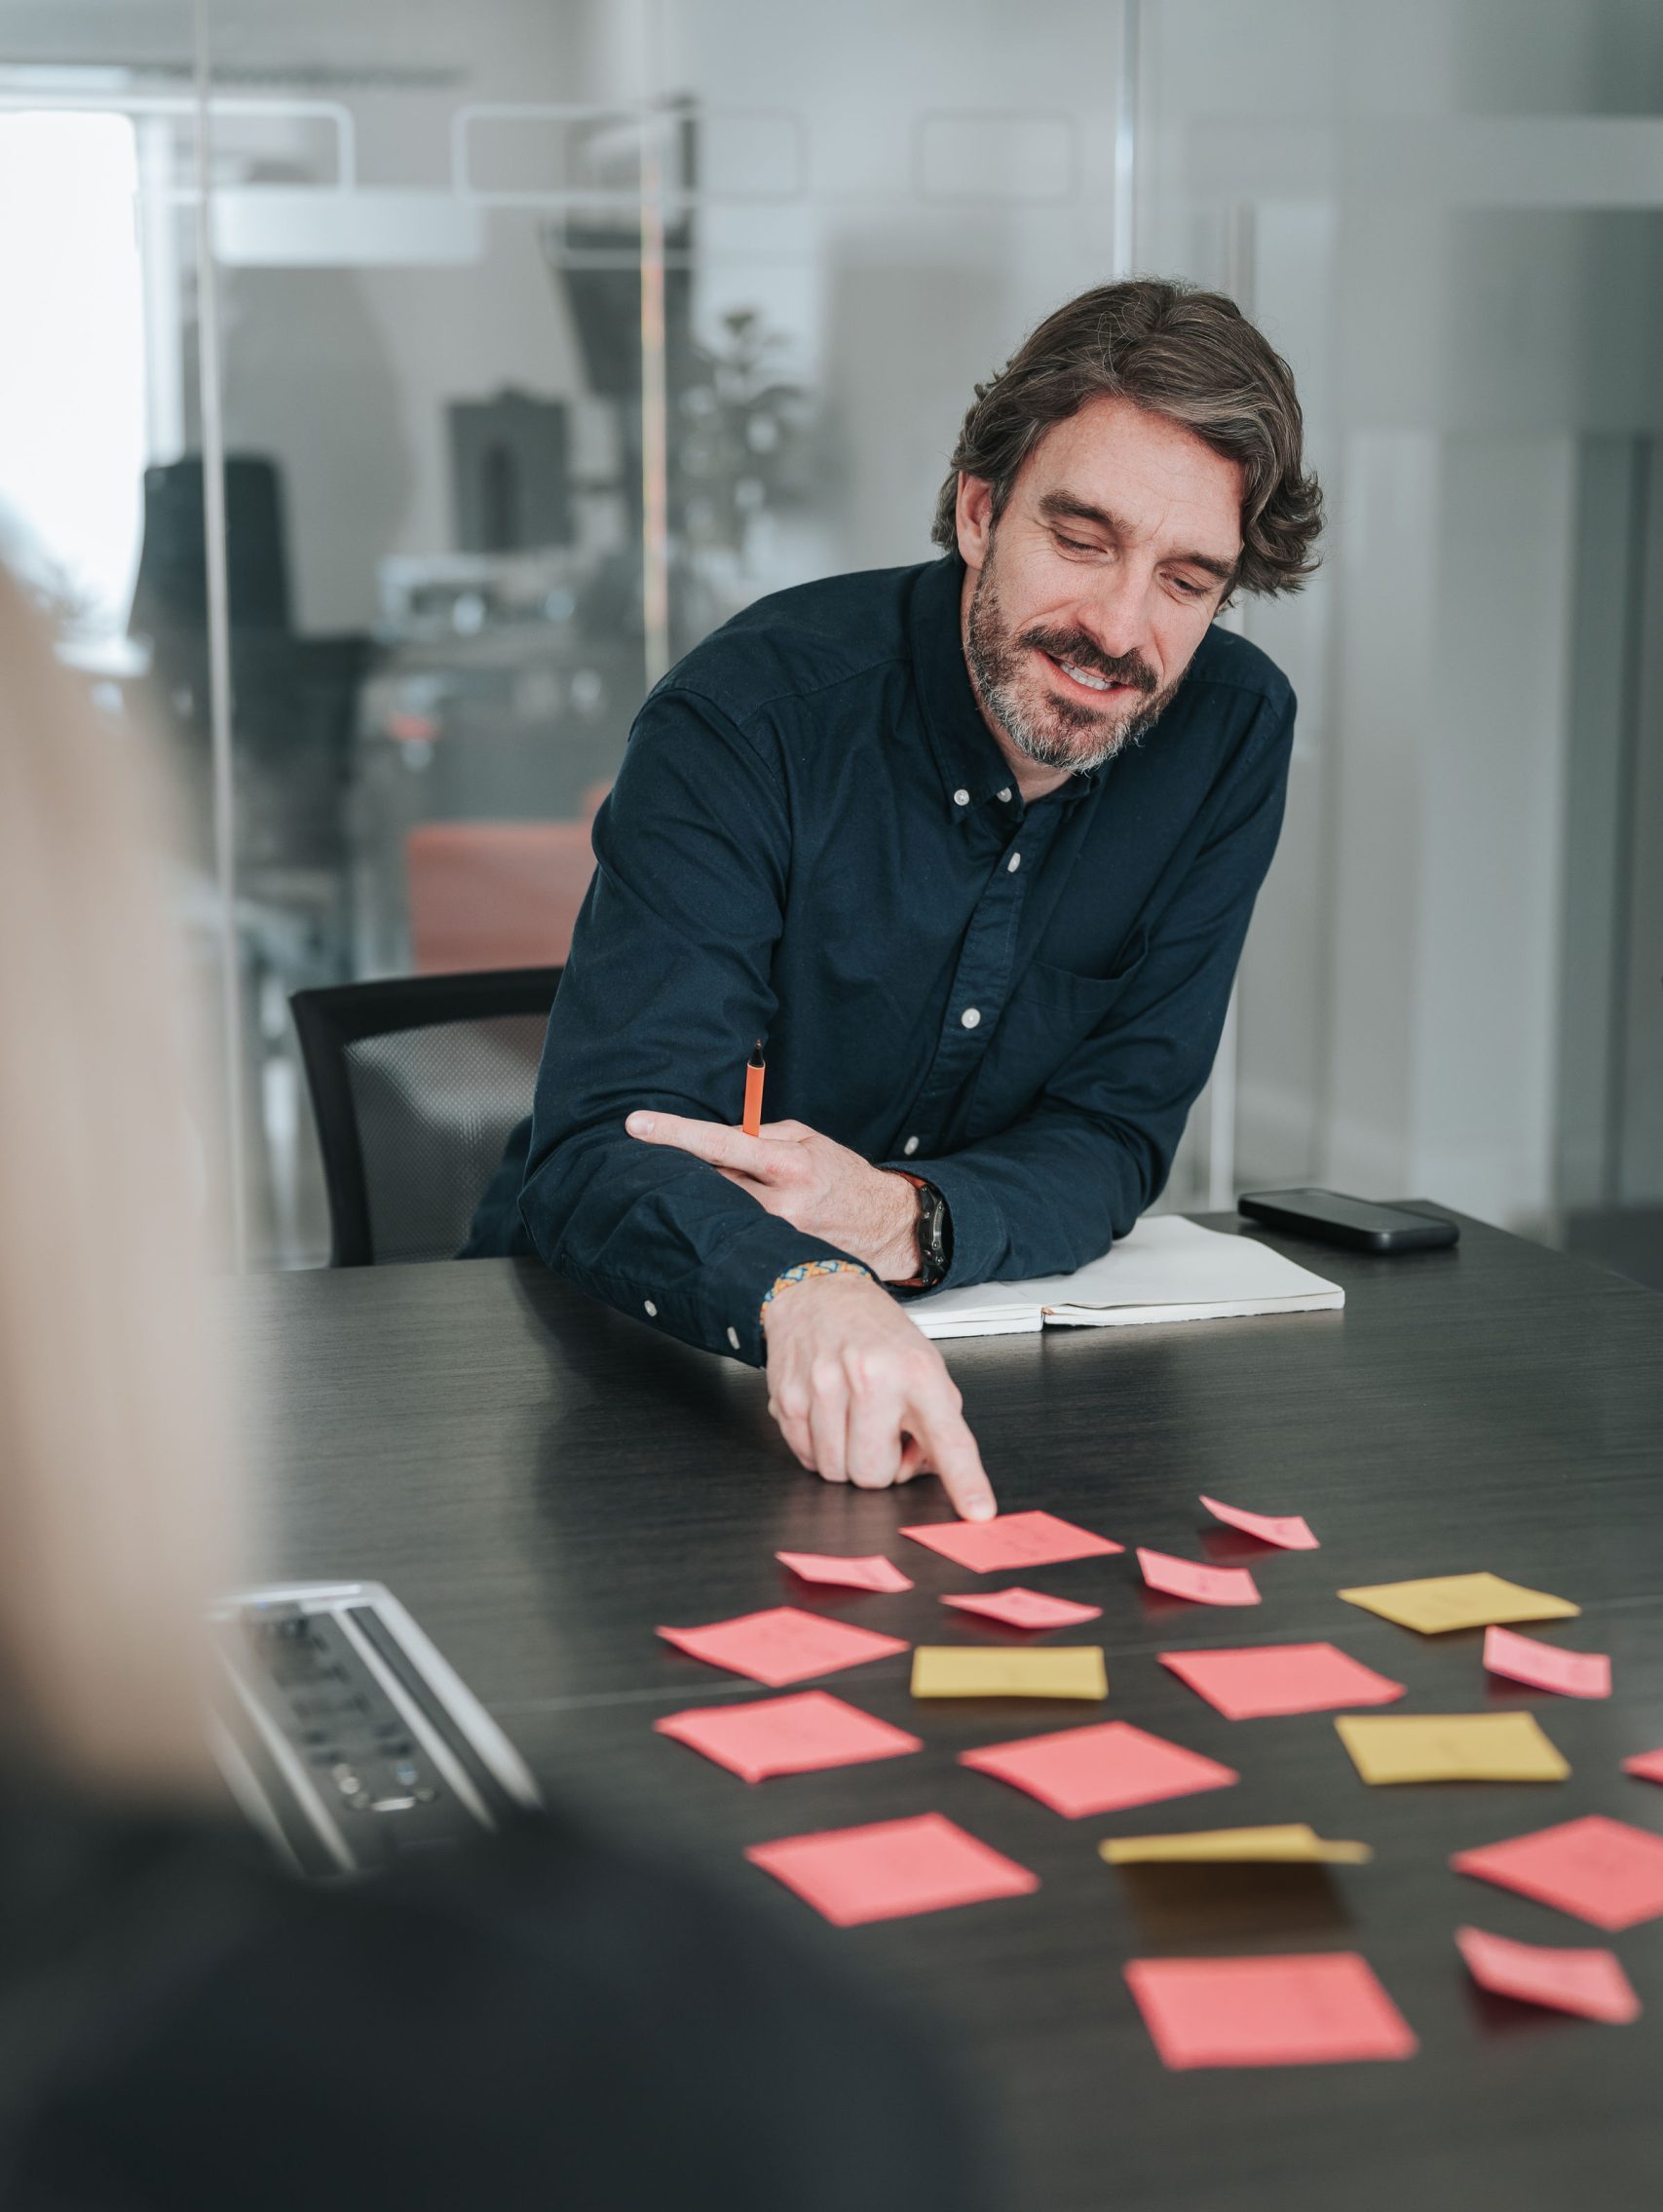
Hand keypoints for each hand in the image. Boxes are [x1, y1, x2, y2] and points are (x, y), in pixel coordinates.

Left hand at [625, 1110, 919, 1279]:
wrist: (882, 1226)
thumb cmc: (841, 1175)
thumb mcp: (807, 1139)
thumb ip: (759, 1135)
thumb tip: (715, 1137)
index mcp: (789, 1165)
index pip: (720, 1144)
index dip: (675, 1133)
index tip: (637, 1124)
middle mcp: (779, 1205)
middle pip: (708, 1182)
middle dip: (688, 1168)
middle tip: (667, 1161)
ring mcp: (774, 1237)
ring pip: (717, 1211)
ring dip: (708, 1195)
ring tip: (720, 1191)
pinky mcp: (773, 1257)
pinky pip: (733, 1233)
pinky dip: (724, 1220)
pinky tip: (729, 1217)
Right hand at [759, 1271, 995, 1520]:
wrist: (819, 1293)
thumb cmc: (876, 1332)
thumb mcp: (924, 1364)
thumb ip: (936, 1421)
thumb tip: (933, 1473)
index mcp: (917, 1372)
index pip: (947, 1438)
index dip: (964, 1481)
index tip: (978, 1511)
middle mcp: (871, 1378)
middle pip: (874, 1475)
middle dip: (878, 1467)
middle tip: (879, 1433)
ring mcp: (825, 1388)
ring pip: (836, 1473)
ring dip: (846, 1458)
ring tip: (852, 1418)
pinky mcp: (789, 1398)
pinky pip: (806, 1458)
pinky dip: (819, 1448)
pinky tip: (827, 1415)